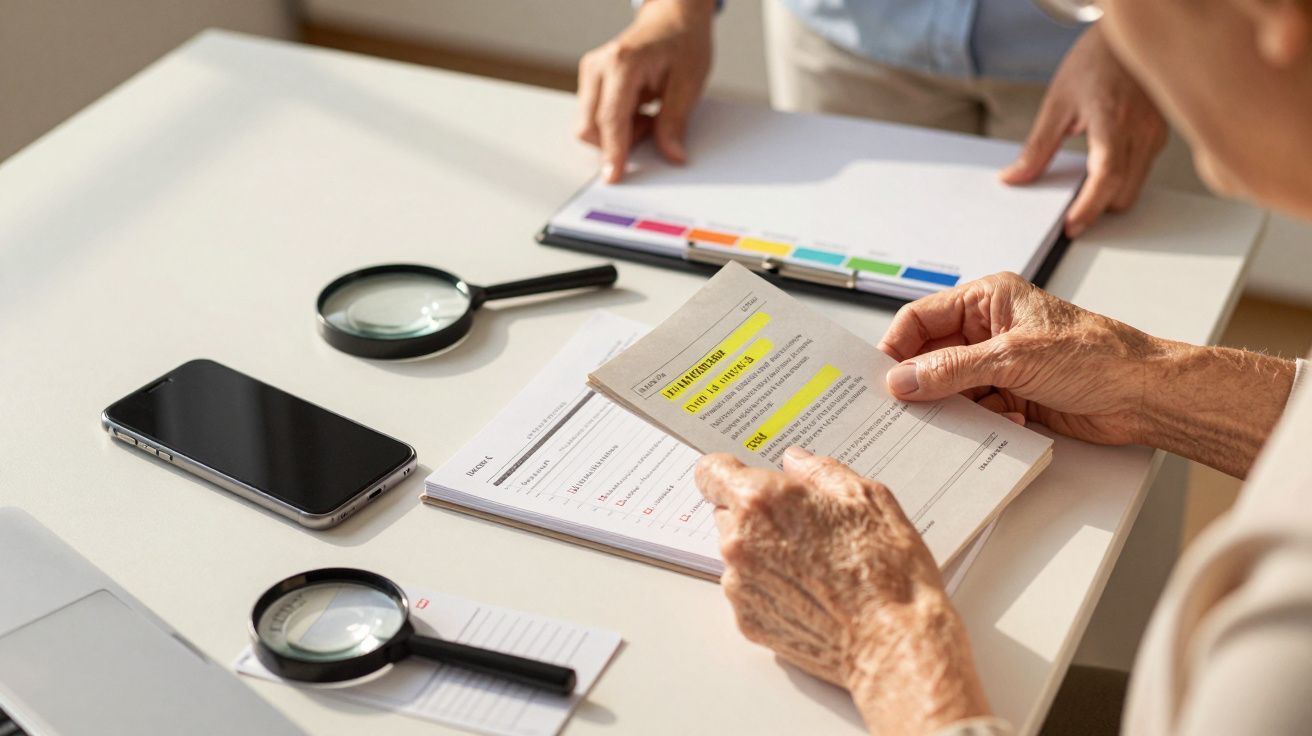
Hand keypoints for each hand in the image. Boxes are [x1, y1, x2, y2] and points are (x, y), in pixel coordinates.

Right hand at [576, 0, 713, 182]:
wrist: (673, 17)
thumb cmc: (683, 42)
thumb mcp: (690, 84)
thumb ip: (675, 121)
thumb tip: (671, 154)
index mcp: (623, 63)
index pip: (610, 119)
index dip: (613, 152)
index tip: (613, 175)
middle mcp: (599, 65)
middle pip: (588, 126)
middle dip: (617, 142)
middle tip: (652, 128)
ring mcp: (591, 71)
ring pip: (588, 124)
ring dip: (618, 132)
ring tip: (648, 114)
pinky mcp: (591, 78)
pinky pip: (594, 115)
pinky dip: (616, 123)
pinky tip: (637, 109)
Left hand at [696, 448, 988, 735]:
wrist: (892, 642)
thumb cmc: (885, 572)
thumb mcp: (866, 498)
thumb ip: (820, 471)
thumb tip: (797, 463)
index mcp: (761, 501)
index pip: (710, 472)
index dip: (728, 473)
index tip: (743, 477)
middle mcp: (739, 542)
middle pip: (728, 515)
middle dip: (757, 516)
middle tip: (803, 527)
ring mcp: (740, 585)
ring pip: (740, 556)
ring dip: (764, 554)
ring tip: (815, 567)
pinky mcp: (747, 620)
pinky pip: (750, 592)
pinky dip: (771, 589)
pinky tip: (811, 595)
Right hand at [877, 272, 1296, 476]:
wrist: (1144, 395)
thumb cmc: (1096, 356)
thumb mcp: (1012, 358)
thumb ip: (951, 369)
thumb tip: (903, 380)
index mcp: (987, 299)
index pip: (921, 318)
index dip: (896, 347)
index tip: (880, 377)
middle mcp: (989, 328)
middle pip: (931, 355)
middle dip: (921, 382)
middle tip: (903, 408)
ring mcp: (999, 362)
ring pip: (950, 387)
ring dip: (954, 406)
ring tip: (960, 417)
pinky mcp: (1012, 393)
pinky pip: (975, 409)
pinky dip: (980, 420)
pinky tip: (1004, 420)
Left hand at [1000, 24, 1167, 237]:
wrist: (1127, 36)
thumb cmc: (1095, 61)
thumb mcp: (1056, 103)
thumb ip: (1037, 148)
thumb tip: (1014, 178)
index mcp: (1113, 119)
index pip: (1106, 175)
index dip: (1089, 206)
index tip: (1070, 225)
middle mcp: (1141, 129)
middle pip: (1123, 191)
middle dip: (1097, 208)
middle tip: (1068, 213)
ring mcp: (1156, 133)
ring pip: (1136, 187)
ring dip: (1109, 196)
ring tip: (1082, 190)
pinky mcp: (1160, 135)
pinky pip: (1142, 172)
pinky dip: (1121, 181)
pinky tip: (1100, 171)